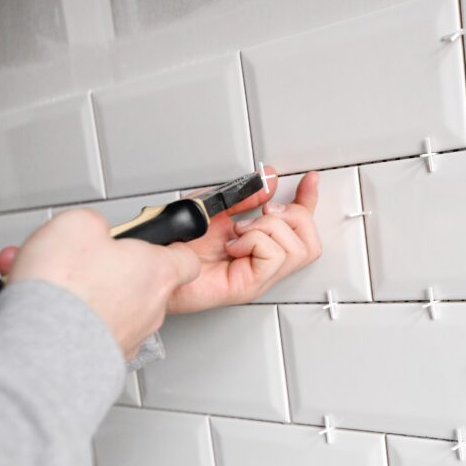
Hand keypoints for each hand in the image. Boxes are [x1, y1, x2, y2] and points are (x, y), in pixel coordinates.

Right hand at [0, 209, 199, 358]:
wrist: (45, 343)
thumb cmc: (67, 287)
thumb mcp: (79, 224)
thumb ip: (96, 224)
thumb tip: (92, 230)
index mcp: (157, 271)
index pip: (186, 260)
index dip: (169, 249)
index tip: (154, 244)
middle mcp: (152, 308)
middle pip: (142, 282)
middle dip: (112, 270)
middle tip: (85, 261)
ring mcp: (132, 335)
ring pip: (114, 307)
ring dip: (88, 294)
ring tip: (50, 282)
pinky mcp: (107, 356)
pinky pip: (93, 330)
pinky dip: (74, 319)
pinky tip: (46, 307)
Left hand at [165, 168, 321, 313]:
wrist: (155, 263)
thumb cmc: (177, 243)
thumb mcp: (214, 207)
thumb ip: (244, 196)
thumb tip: (268, 182)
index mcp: (259, 244)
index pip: (297, 225)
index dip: (308, 200)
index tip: (310, 180)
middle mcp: (264, 264)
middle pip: (311, 243)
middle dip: (293, 217)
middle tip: (262, 214)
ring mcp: (259, 277)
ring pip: (297, 248)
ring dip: (267, 229)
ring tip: (240, 233)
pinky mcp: (249, 286)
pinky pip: (274, 255)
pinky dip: (254, 241)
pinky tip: (233, 246)